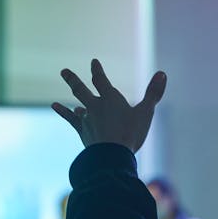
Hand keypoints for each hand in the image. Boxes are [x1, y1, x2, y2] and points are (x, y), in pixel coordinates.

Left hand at [52, 59, 166, 151]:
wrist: (112, 156)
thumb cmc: (130, 133)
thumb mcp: (146, 113)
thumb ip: (154, 93)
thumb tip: (162, 73)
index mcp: (110, 99)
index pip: (101, 80)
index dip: (97, 70)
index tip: (93, 62)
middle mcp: (95, 106)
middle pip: (81, 90)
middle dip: (72, 80)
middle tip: (63, 71)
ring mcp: (87, 120)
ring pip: (76, 107)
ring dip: (71, 101)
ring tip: (66, 101)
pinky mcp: (83, 132)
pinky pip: (71, 120)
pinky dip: (63, 112)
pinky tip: (55, 106)